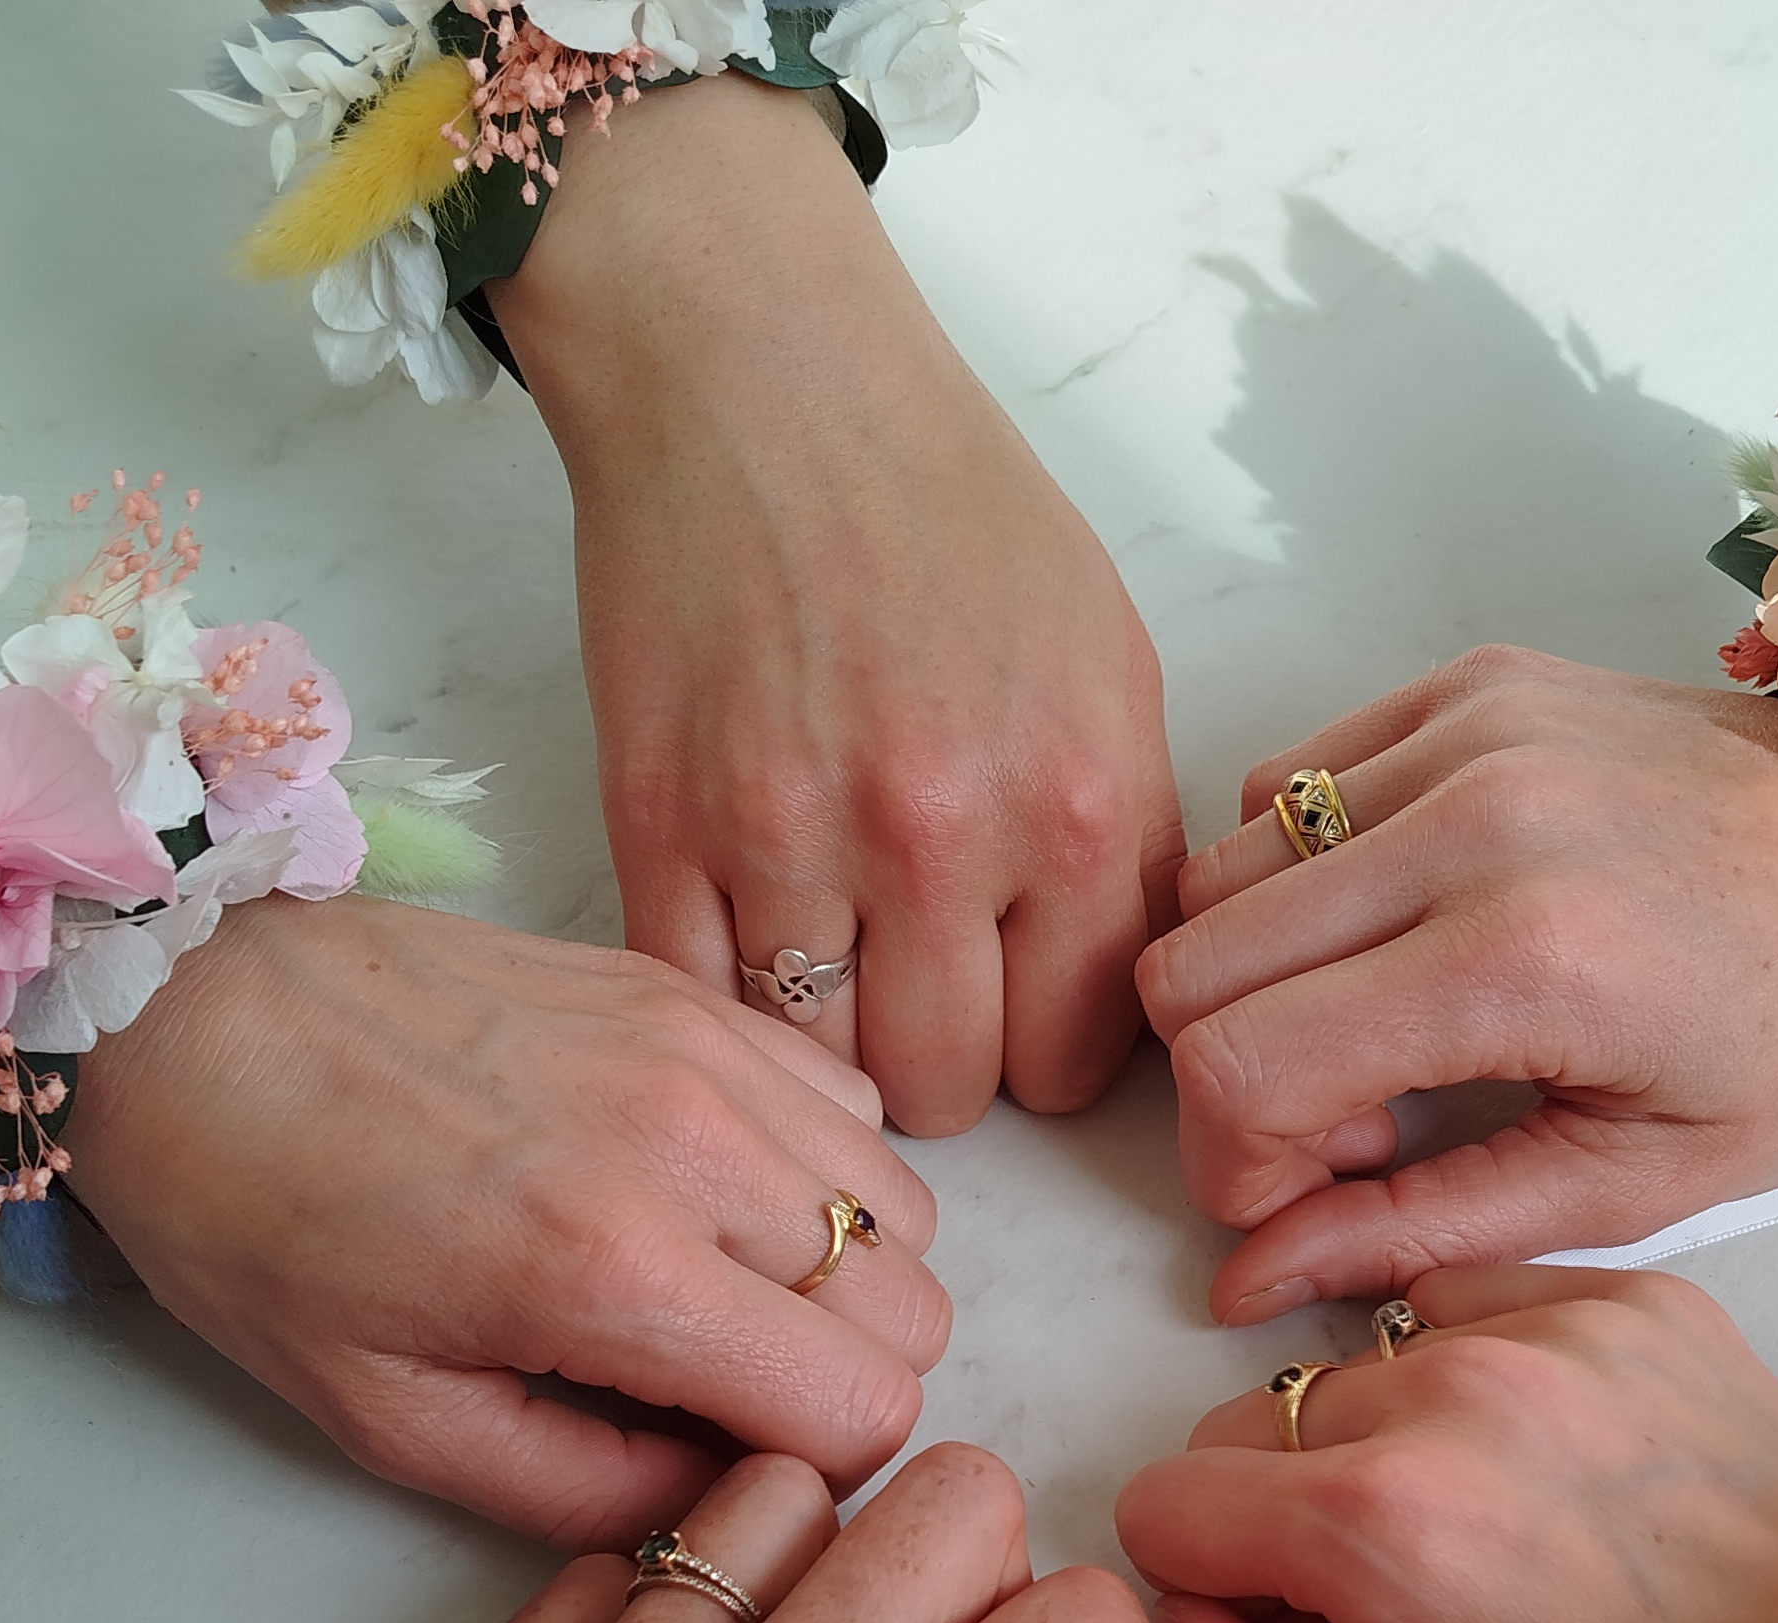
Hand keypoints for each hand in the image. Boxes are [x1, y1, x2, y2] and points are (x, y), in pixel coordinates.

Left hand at [69, 889, 947, 1548]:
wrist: (187, 1011)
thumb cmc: (261, 1219)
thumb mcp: (395, 1423)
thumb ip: (586, 1494)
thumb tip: (722, 1498)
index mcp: (614, 1269)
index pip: (866, 1410)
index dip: (812, 1465)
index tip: (717, 1452)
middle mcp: (696, 1145)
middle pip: (912, 1314)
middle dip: (834, 1375)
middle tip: (708, 1380)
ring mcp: (706, 1051)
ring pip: (904, 1210)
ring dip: (837, 1272)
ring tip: (709, 1283)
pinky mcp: (689, 992)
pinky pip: (849, 1108)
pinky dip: (813, 1169)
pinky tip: (703, 1192)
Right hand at [497, 80, 1179, 1135]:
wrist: (762, 375)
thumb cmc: (943, 505)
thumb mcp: (1101, 660)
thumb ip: (1117, 839)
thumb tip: (1109, 990)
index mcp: (1073, 799)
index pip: (1077, 1056)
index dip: (1044, 1047)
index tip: (1015, 1005)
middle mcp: (940, 837)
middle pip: (949, 1091)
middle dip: (938, 1059)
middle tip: (915, 985)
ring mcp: (789, 836)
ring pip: (821, 1073)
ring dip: (829, 1039)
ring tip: (831, 959)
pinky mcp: (660, 824)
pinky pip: (702, 1002)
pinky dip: (726, 998)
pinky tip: (748, 939)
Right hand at [1111, 1268, 1777, 1622]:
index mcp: (1395, 1522)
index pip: (1166, 1505)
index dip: (1221, 1609)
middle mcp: (1465, 1384)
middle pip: (1256, 1428)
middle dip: (1299, 1535)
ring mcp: (1565, 1323)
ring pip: (1361, 1364)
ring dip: (1390, 1454)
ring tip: (1513, 1564)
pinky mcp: (1645, 1300)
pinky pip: (1473, 1310)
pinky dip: (1482, 1390)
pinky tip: (1569, 1494)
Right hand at [1138, 648, 1777, 1325]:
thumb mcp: (1630, 1183)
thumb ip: (1416, 1230)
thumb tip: (1242, 1284)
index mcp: (1522, 959)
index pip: (1240, 1064)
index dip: (1231, 1165)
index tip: (1302, 1202)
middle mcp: (1474, 820)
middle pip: (1193, 965)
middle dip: (1232, 1079)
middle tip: (1346, 1130)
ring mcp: (1467, 733)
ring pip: (1216, 872)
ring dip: (1258, 980)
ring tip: (1377, 1033)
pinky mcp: (1470, 685)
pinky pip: (1282, 785)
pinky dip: (1298, 877)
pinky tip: (1398, 934)